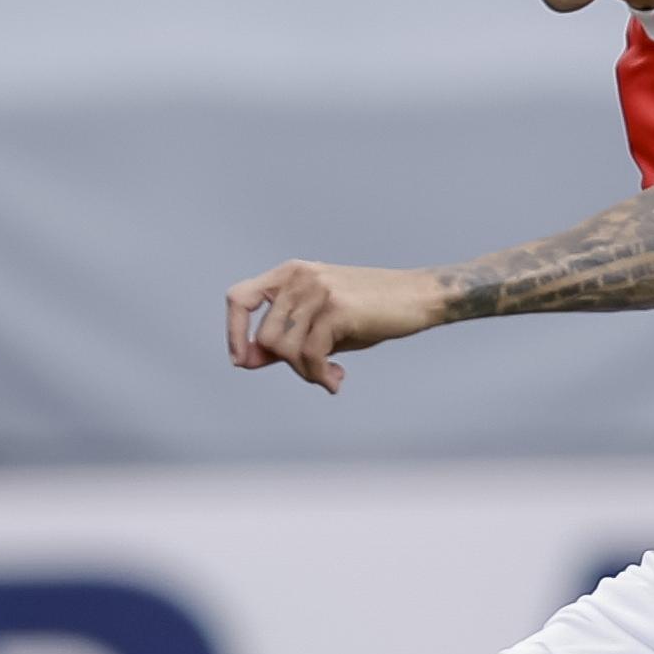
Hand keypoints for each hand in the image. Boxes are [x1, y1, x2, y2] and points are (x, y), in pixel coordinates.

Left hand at [225, 261, 444, 392]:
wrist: (419, 296)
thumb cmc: (370, 312)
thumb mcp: (320, 324)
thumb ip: (284, 337)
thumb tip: (244, 359)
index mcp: (290, 274)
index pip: (239, 298)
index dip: (233, 331)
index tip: (241, 360)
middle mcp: (299, 277)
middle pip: (265, 337)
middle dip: (287, 364)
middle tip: (316, 371)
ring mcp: (318, 291)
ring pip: (285, 349)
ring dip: (306, 372)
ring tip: (330, 374)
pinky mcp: (337, 309)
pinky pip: (310, 356)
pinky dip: (319, 376)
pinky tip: (336, 379)